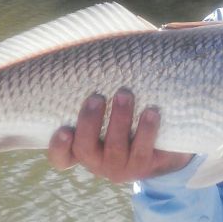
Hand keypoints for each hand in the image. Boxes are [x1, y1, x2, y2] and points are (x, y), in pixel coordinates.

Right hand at [47, 88, 193, 182]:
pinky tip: (151, 112)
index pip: (62, 157)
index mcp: (83, 150)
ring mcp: (121, 166)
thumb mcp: (107, 113)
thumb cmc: (125, 120)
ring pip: (115, 147)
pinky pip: (143, 149)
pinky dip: (146, 130)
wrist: (162, 145)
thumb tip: (92, 55)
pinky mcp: (145, 165)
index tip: (64, 129)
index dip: (59, 146)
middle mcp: (98, 162)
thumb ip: (95, 96)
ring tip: (124, 95)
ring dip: (119, 120)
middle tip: (97, 98)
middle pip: (85, 148)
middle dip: (89, 122)